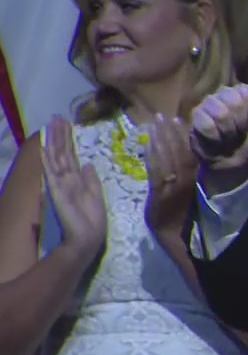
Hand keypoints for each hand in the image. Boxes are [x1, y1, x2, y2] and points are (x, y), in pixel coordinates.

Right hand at [41, 115, 106, 259]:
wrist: (88, 238)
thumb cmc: (92, 221)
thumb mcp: (96, 196)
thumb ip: (91, 180)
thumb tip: (88, 163)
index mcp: (77, 180)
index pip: (71, 156)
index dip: (68, 140)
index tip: (66, 124)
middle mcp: (66, 179)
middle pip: (62, 153)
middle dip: (59, 135)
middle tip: (57, 116)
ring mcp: (60, 184)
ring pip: (56, 158)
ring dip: (53, 141)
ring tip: (51, 124)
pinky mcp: (57, 191)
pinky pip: (51, 173)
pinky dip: (47, 161)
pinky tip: (44, 148)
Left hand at [144, 114, 198, 233]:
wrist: (174, 233)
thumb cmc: (181, 209)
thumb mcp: (190, 188)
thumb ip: (187, 170)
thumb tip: (184, 149)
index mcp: (196, 177)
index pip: (192, 152)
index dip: (185, 135)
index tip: (178, 119)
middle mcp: (188, 179)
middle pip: (180, 151)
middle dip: (171, 132)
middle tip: (164, 116)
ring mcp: (174, 186)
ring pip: (168, 158)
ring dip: (161, 139)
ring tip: (154, 124)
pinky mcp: (161, 193)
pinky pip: (156, 171)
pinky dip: (152, 156)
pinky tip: (147, 144)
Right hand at [189, 84, 247, 193]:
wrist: (233, 164)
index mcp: (245, 92)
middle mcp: (225, 92)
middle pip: (236, 104)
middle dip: (242, 125)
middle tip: (241, 133)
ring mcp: (209, 103)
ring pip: (221, 114)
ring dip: (229, 133)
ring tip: (230, 138)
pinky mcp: (196, 116)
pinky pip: (208, 126)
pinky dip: (217, 139)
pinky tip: (218, 141)